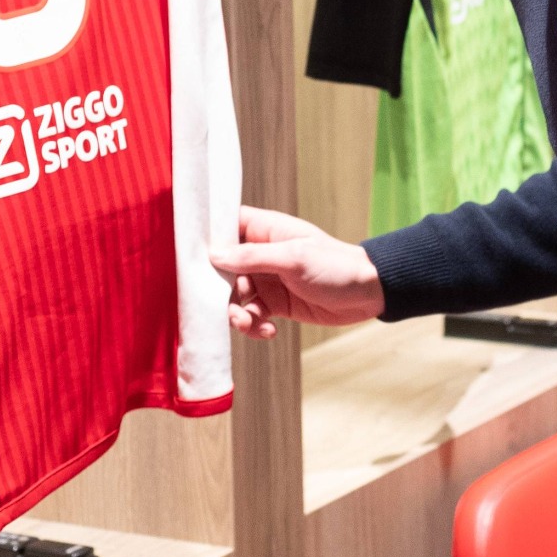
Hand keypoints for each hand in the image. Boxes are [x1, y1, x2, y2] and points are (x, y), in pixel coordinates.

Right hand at [212, 206, 383, 338]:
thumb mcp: (293, 258)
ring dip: (236, 313)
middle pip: (222, 268)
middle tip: (222, 305)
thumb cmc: (336, 265)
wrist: (368, 293)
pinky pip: (251, 316)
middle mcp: (261, 254)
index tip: (188, 256)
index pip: (225, 225)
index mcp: (265, 230)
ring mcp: (267, 280)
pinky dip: (254, 326)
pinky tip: (269, 332)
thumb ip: (253, 257)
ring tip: (248, 324)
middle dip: (218, 289)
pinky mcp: (275, 304)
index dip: (206, 238)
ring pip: (234, 297)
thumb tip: (215, 256)